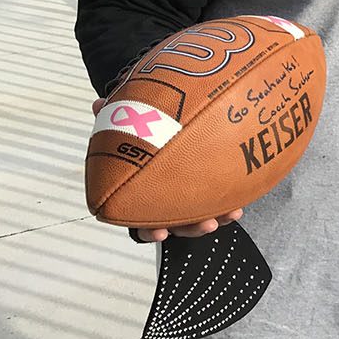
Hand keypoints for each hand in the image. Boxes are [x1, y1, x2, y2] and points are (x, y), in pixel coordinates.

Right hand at [89, 99, 243, 239]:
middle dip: (192, 228)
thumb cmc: (139, 132)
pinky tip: (240, 203)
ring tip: (232, 214)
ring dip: (216, 218)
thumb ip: (115, 118)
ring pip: (200, 216)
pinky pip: (218, 200)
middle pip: (177, 224)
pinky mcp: (207, 187)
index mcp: (142, 195)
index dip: (150, 232)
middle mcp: (164, 200)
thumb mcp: (126, 125)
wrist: (157, 126)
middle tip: (206, 224)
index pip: (142, 222)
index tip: (160, 234)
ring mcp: (186, 196)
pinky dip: (229, 204)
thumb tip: (98, 104)